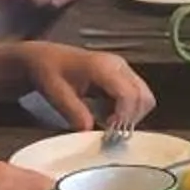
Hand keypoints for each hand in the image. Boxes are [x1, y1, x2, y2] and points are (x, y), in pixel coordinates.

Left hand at [12, 42, 154, 132]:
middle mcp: (118, 66)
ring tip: (109, 124)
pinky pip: (137, 97)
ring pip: (144, 98)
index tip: (109, 132)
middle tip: (110, 133)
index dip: (123, 117)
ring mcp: (123, 70)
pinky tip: (108, 116)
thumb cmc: (49, 70)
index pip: (128, 94)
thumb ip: (73, 111)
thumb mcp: (56, 93)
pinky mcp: (123, 76)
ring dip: (131, 116)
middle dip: (131, 119)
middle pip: (143, 97)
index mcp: (102, 66)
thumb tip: (90, 131)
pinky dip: (128, 111)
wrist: (45, 57)